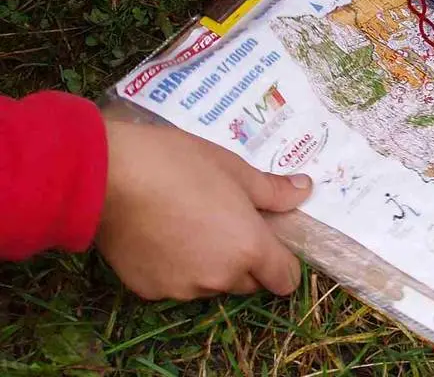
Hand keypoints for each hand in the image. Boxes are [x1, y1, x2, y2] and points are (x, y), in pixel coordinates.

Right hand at [95, 119, 312, 300]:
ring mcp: (183, 288)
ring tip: (190, 223)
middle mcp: (220, 277)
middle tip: (227, 223)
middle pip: (249, 282)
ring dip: (211, 265)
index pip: (285, 279)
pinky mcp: (150, 290)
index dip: (283, 263)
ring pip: (212, 284)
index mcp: (249, 248)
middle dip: (247, 260)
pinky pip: (176, 284)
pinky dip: (177, 267)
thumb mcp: (234, 168)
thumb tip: (303, 190)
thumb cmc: (177, 163)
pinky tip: (161, 234)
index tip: (271, 241)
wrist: (108, 176)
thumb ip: (272, 190)